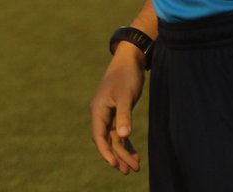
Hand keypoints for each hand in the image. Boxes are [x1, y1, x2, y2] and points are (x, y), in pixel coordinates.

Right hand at [89, 47, 145, 173]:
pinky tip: (134, 153)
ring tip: (133, 168)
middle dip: (117, 156)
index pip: (99, 135)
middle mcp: (100, 113)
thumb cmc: (126, 76)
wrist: (130, 60)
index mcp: (98, 109)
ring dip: (123, 152)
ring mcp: (108, 113)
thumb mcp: (125, 96)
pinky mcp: (117, 111)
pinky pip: (119, 132)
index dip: (105, 151)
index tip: (113, 165)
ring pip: (114, 138)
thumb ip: (124, 116)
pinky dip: (126, 142)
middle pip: (107, 140)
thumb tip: (123, 136)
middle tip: (128, 171)